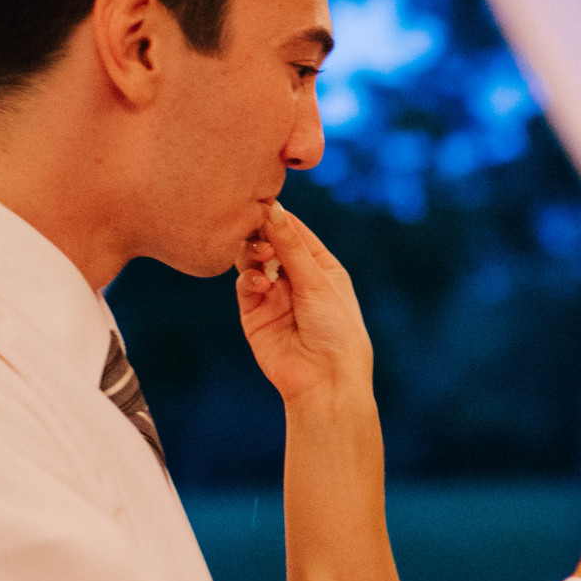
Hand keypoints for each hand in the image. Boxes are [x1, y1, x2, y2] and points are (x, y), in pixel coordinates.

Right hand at [237, 201, 373, 406]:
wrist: (325, 380)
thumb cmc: (335, 330)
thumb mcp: (318, 282)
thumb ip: (291, 246)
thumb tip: (272, 209)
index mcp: (321, 267)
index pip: (295, 232)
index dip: (279, 216)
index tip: (262, 200)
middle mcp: (296, 278)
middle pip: (269, 243)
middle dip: (262, 233)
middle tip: (260, 231)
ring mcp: (273, 295)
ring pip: (252, 261)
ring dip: (254, 253)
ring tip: (264, 258)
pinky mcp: (254, 313)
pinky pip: (245, 285)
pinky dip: (249, 278)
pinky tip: (260, 283)